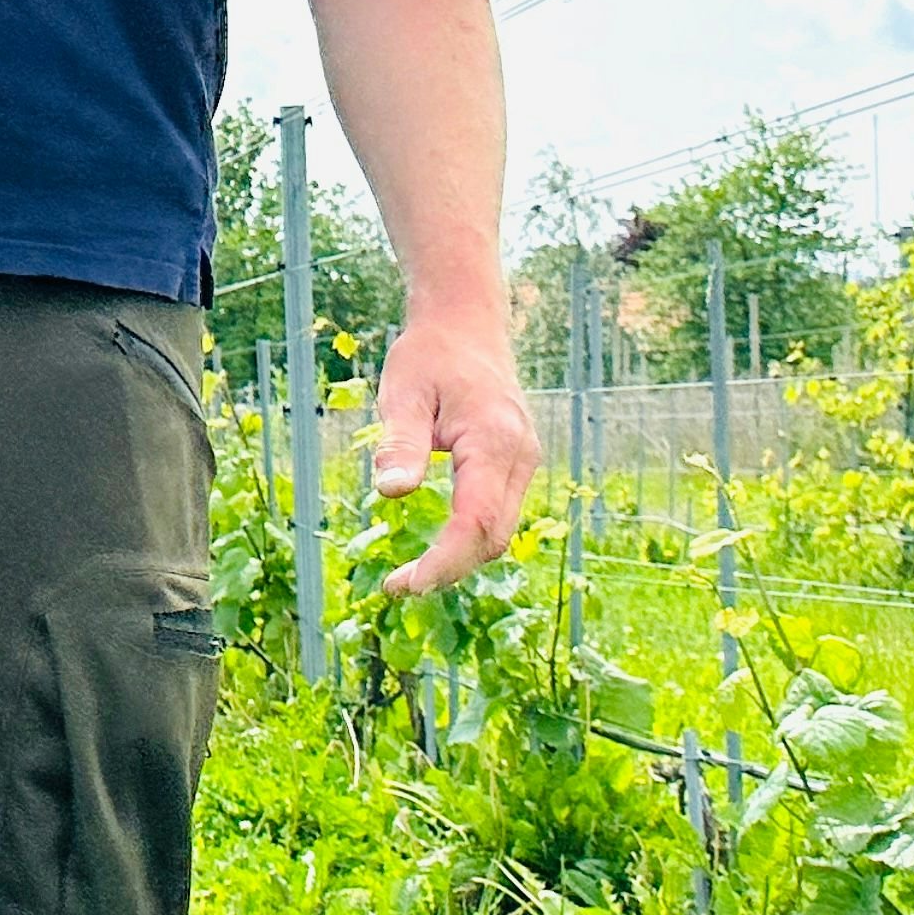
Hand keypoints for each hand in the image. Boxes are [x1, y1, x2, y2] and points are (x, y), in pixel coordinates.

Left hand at [368, 311, 535, 595]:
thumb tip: (390, 493)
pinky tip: (437, 550)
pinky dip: (471, 539)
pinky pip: (499, 513)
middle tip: (398, 587)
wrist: (465, 327)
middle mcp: (519, 457)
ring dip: (461, 559)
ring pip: (500, 529)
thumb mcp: (402, 393)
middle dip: (449, 569)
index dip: (444, 561)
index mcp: (493, 442)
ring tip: (411, 577)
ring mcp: (523, 461)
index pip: (475, 521)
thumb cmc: (428, 356)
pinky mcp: (515, 463)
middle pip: (493, 535)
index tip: (405, 585)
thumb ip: (399, 444)